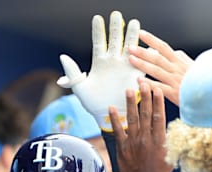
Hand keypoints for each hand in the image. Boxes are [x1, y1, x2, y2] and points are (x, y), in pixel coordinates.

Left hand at [57, 11, 143, 131]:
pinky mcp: (135, 76)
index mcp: (99, 62)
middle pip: (116, 40)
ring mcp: (125, 67)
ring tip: (135, 23)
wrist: (108, 117)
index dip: (98, 30)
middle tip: (117, 14)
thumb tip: (63, 56)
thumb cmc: (92, 103)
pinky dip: (144, 53)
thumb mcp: (79, 88)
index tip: (98, 18)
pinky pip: (141, 62)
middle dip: (117, 27)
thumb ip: (72, 72)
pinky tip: (148, 43)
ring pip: (130, 47)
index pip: (99, 42)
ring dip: (132, 36)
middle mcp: (113, 62)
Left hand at [110, 82, 171, 171]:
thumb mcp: (172, 155)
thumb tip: (175, 126)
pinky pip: (118, 130)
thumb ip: (172, 139)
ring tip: (129, 90)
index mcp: (159, 140)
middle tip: (143, 83)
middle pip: (145, 114)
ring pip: (132, 119)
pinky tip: (112, 107)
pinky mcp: (122, 147)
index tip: (157, 89)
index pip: (159, 117)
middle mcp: (146, 139)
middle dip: (145, 97)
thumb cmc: (160, 170)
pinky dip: (115, 119)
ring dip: (131, 103)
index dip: (158, 102)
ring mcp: (133, 142)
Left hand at [128, 30, 192, 105]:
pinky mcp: (175, 93)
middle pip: (157, 57)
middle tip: (130, 47)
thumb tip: (175, 51)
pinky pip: (159, 87)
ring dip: (143, 64)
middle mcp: (177, 69)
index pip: (164, 48)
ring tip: (131, 60)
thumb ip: (183, 59)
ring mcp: (175, 80)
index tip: (142, 34)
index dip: (152, 40)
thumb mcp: (194, 66)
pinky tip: (138, 82)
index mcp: (180, 62)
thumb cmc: (202, 81)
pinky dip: (149, 84)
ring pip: (156, 70)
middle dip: (142, 51)